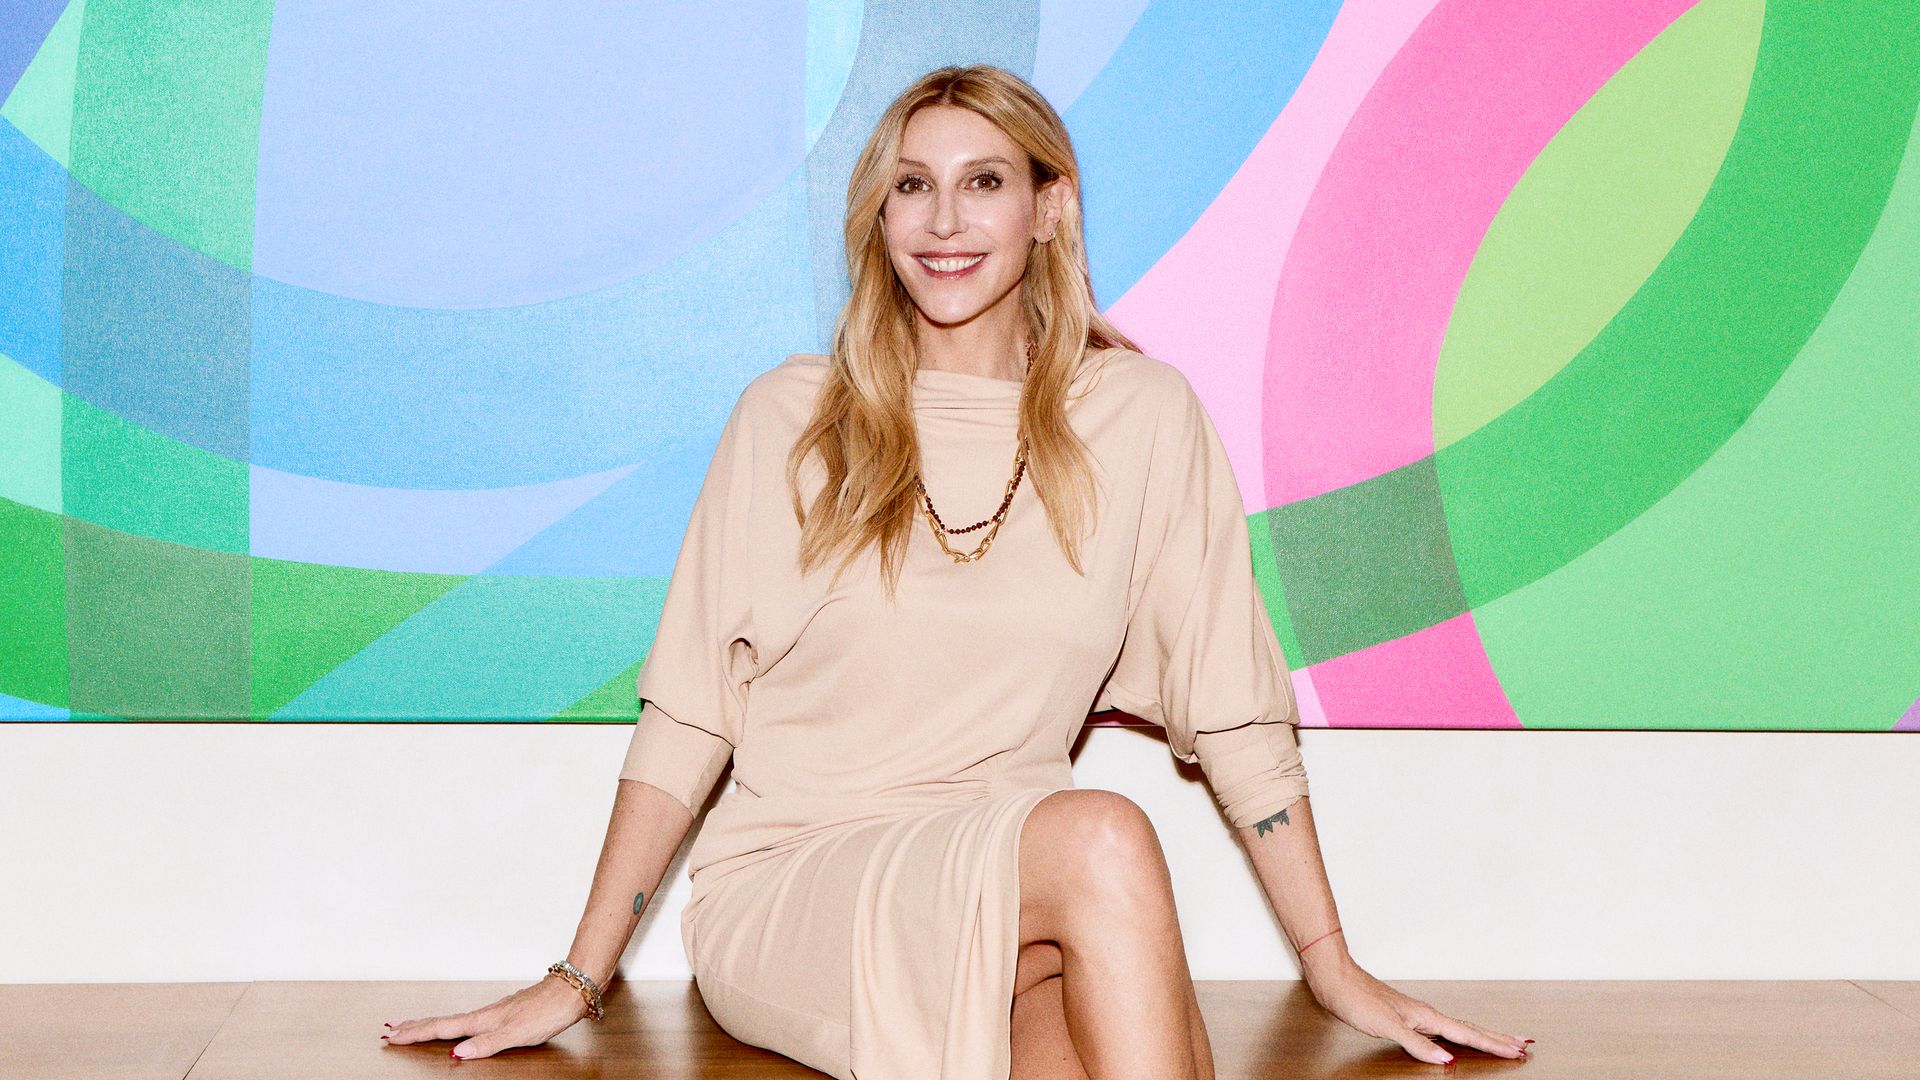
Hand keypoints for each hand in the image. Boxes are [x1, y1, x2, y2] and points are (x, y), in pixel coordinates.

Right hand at [382, 975, 591, 1059]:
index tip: (392, 1036)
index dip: (417, 1034)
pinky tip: (459, 1027)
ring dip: (432, 1024)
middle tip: (390, 1030)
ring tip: (414, 1027)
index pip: (443, 1029)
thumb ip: (487, 1044)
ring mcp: (496, 1012)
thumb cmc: (548, 1012)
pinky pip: (471, 1019)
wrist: (573, 991)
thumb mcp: (517, 1034)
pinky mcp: (506, 1012)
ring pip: (456, 1020)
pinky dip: (455, 1023)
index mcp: (484, 1020)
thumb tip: (457, 1053)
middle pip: (444, 1022)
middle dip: (416, 1027)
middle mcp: (486, 1014)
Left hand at [1304, 957, 1530, 1064]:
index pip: (1467, 1034)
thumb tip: (1446, 1060)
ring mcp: (1415, 1013)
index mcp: (1425, 1016)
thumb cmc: (1355, 998)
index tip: (1518, 1050)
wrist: (1334, 977)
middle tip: (1523, 1045)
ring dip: (1481, 1036)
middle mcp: (1425, 1014)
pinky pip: (1440, 1028)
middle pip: (1469, 1029)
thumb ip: (1417, 1044)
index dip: (1493, 1045)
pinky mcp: (1404, 1015)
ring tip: (1501, 1041)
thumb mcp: (1386, 1025)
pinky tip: (1454, 1039)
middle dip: (1496, 1039)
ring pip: (1457, 1027)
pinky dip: (1455, 1035)